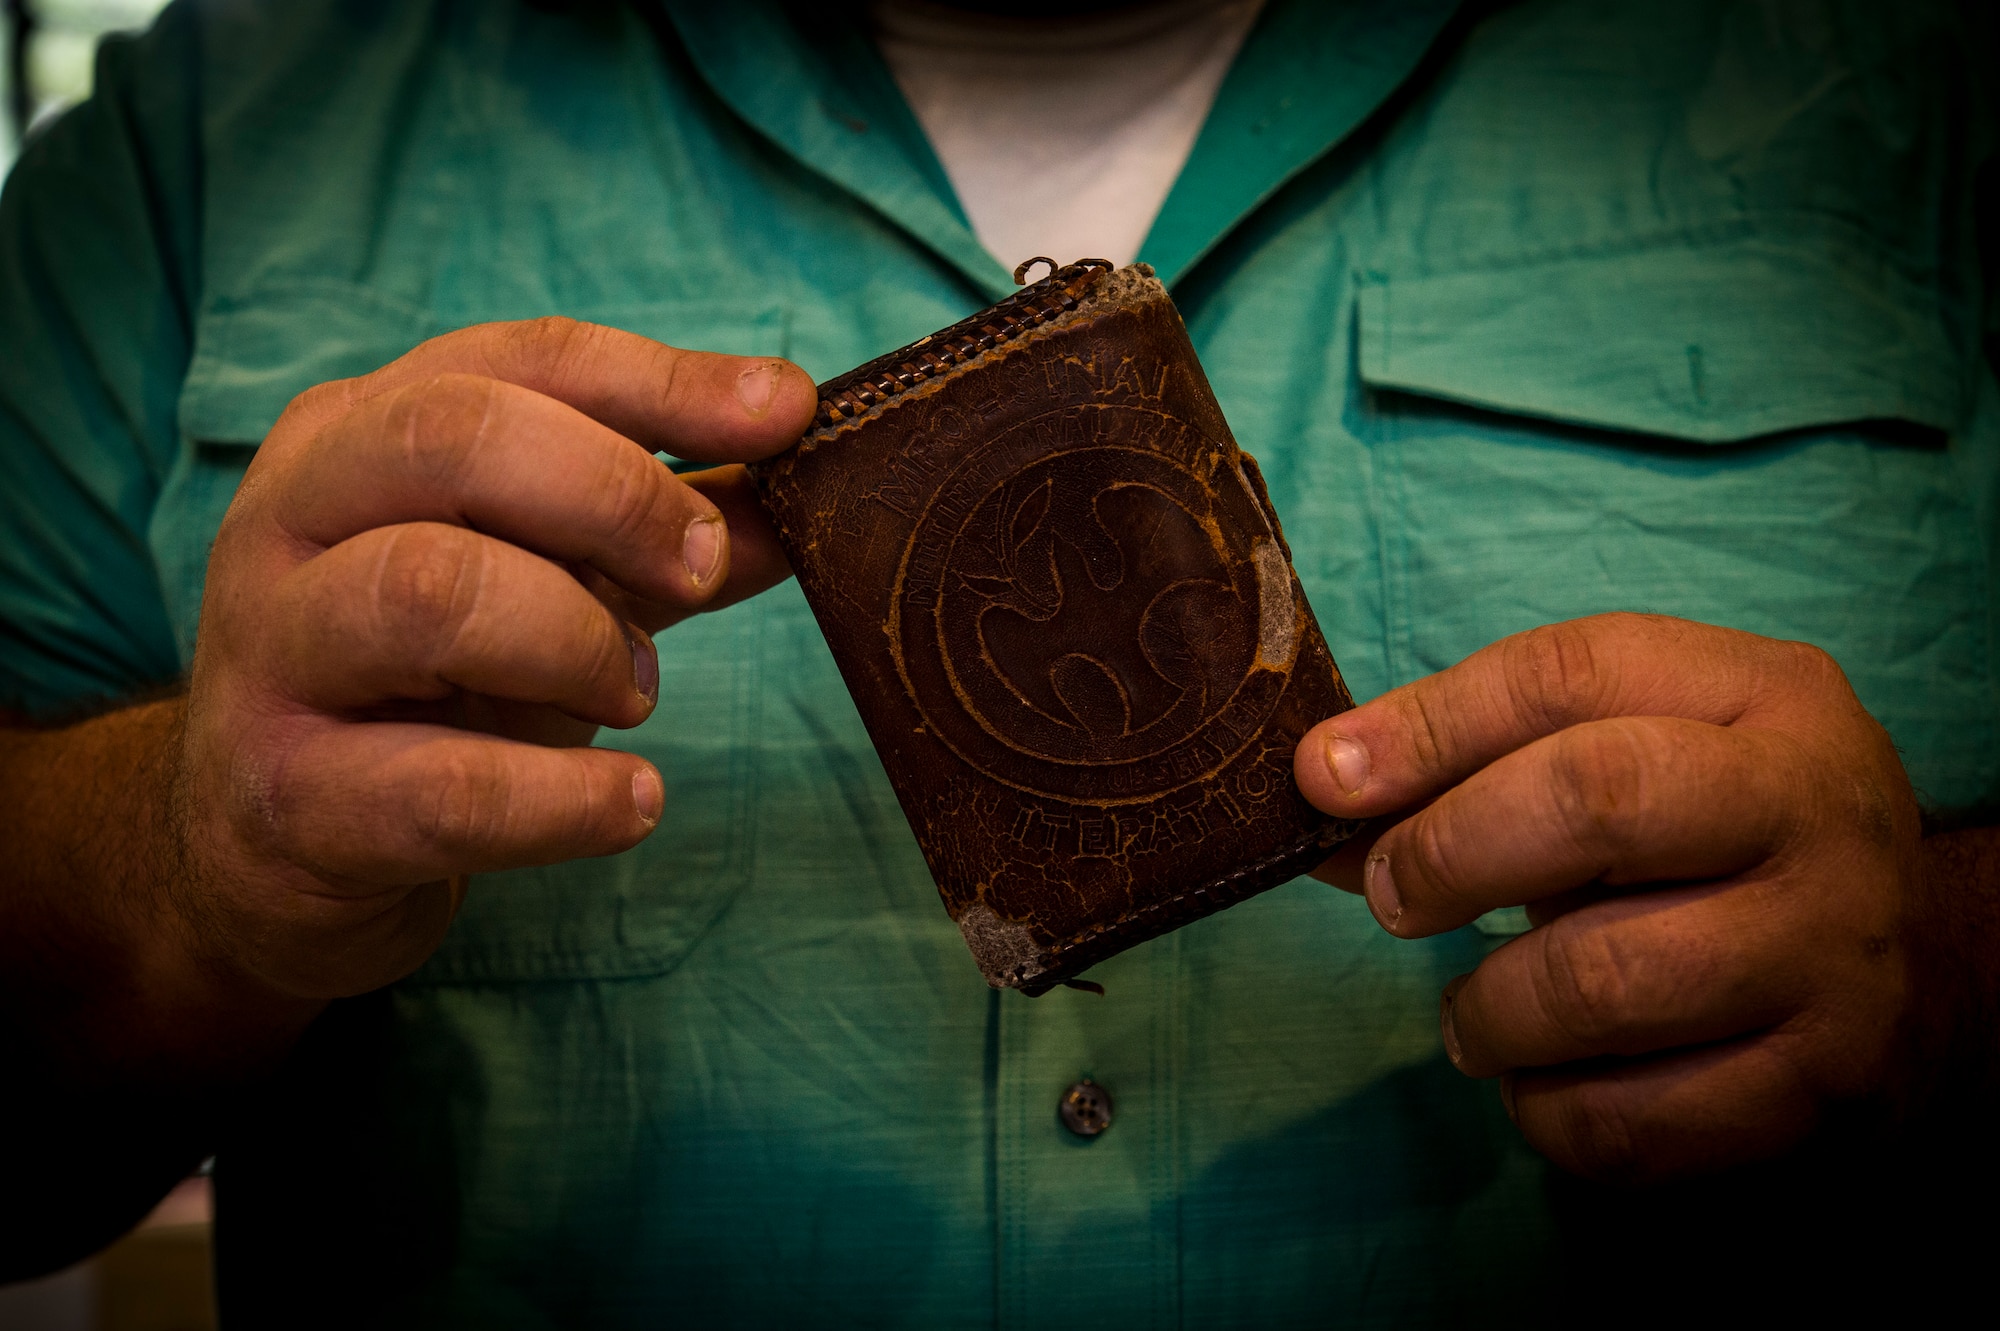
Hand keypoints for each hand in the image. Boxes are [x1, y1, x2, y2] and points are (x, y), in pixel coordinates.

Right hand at [176, 318, 815, 1002]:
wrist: (270, 853)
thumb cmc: (423, 688)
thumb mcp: (547, 585)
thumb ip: (655, 540)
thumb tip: (796, 505)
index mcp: (358, 432)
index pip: (520, 359)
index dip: (666, 381)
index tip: (791, 412)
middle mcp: (292, 517)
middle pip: (456, 438)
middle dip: (618, 495)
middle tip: (701, 571)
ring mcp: (271, 656)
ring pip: (435, 593)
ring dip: (581, 641)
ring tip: (635, 697)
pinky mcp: (286, 801)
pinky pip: (445, 787)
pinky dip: (568, 797)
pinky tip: (631, 802)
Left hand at [1293, 613, 1923, 1181]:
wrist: (1913, 969)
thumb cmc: (1714, 838)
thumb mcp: (1629, 749)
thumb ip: (1476, 758)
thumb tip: (1321, 785)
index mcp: (1762, 695)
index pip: (1569, 675)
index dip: (1427, 727)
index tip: (1324, 779)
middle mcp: (1816, 809)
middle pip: (1596, 800)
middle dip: (1450, 852)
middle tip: (1393, 898)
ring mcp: (1833, 954)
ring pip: (1604, 980)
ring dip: (1489, 1009)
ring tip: (1473, 1014)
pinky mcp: (1822, 1087)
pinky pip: (1633, 1120)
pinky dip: (1546, 1110)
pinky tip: (1542, 1080)